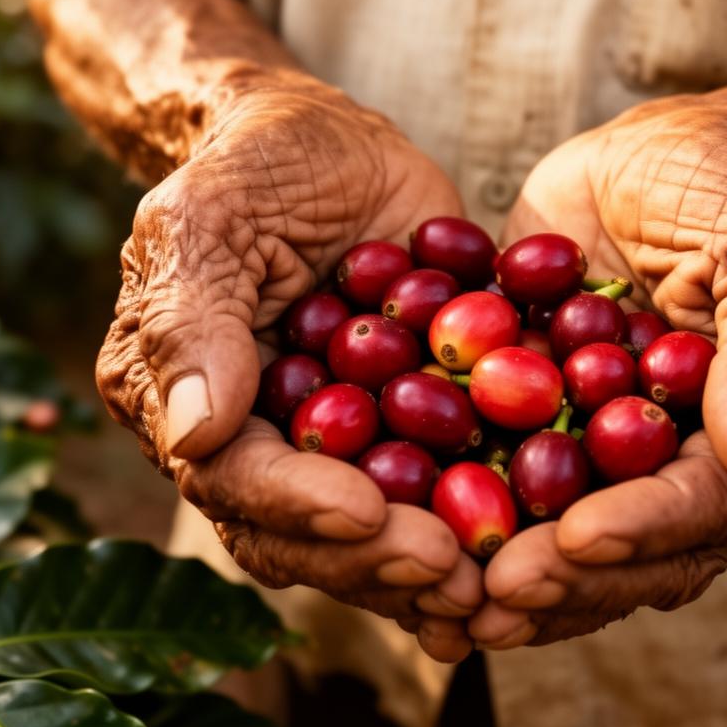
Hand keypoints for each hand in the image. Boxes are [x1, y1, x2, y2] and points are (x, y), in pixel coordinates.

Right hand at [97, 76, 480, 661]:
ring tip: (497, 584)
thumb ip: (193, 323)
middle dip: (377, 559)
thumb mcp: (210, 219)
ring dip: (431, 566)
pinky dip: (480, 518)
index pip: (235, 481)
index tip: (369, 513)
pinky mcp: (407, 426)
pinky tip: (534, 548)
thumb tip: (193, 436)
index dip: (299, 507)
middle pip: (307, 532)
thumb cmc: (257, 164)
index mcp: (192, 405)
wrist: (331, 143)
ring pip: (375, 531)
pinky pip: (439, 485)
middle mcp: (262, 443)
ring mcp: (339, 442)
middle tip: (453, 573)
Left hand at [471, 92, 726, 648]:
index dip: (646, 529)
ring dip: (521, 581)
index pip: (714, 501)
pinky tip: (416, 548)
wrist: (661, 155)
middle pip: (644, 549)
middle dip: (570, 578)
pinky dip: (475, 522)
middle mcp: (701, 459)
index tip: (574, 539)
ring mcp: (625, 452)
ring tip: (449, 607)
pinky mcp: (559, 428)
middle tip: (491, 598)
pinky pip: (520, 489)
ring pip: (579, 541)